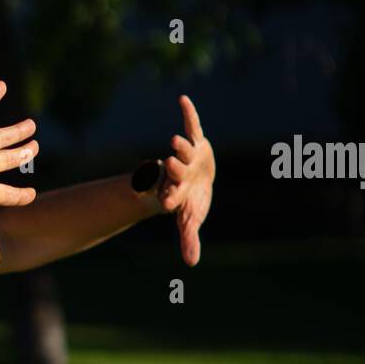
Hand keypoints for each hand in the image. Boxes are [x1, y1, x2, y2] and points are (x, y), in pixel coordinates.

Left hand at [158, 95, 215, 265]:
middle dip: (175, 168)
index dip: (170, 197)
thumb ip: (189, 239)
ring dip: (181, 147)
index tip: (168, 200)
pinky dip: (189, 114)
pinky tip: (182, 99)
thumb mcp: (191, 220)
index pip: (172, 197)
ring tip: (174, 142)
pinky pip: (192, 126)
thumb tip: (191, 264)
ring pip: (184, 151)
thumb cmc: (191, 203)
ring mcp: (186, 157)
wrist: (193, 183)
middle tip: (170, 163)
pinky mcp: (196, 141)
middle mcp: (178, 174)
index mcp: (177, 193)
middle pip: (176, 171)